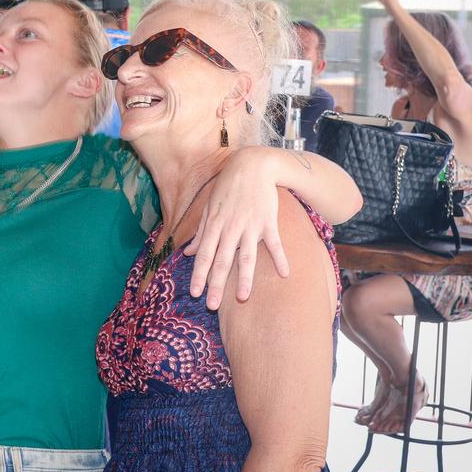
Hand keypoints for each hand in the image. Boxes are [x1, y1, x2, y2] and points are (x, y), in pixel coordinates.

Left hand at [184, 151, 290, 309]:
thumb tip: (187, 253)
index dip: (198, 274)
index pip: (203, 255)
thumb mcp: (209, 209)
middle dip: (215, 284)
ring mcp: (250, 226)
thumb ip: (200, 233)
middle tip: (211, 305)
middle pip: (221, 261)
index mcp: (214, 226)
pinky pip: (274, 243)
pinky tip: (284, 274)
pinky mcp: (268, 221)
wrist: (252, 166)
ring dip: (244, 278)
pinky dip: (280, 258)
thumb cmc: (227, 188)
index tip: (194, 293)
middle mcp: (230, 229)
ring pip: (245, 256)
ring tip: (242, 297)